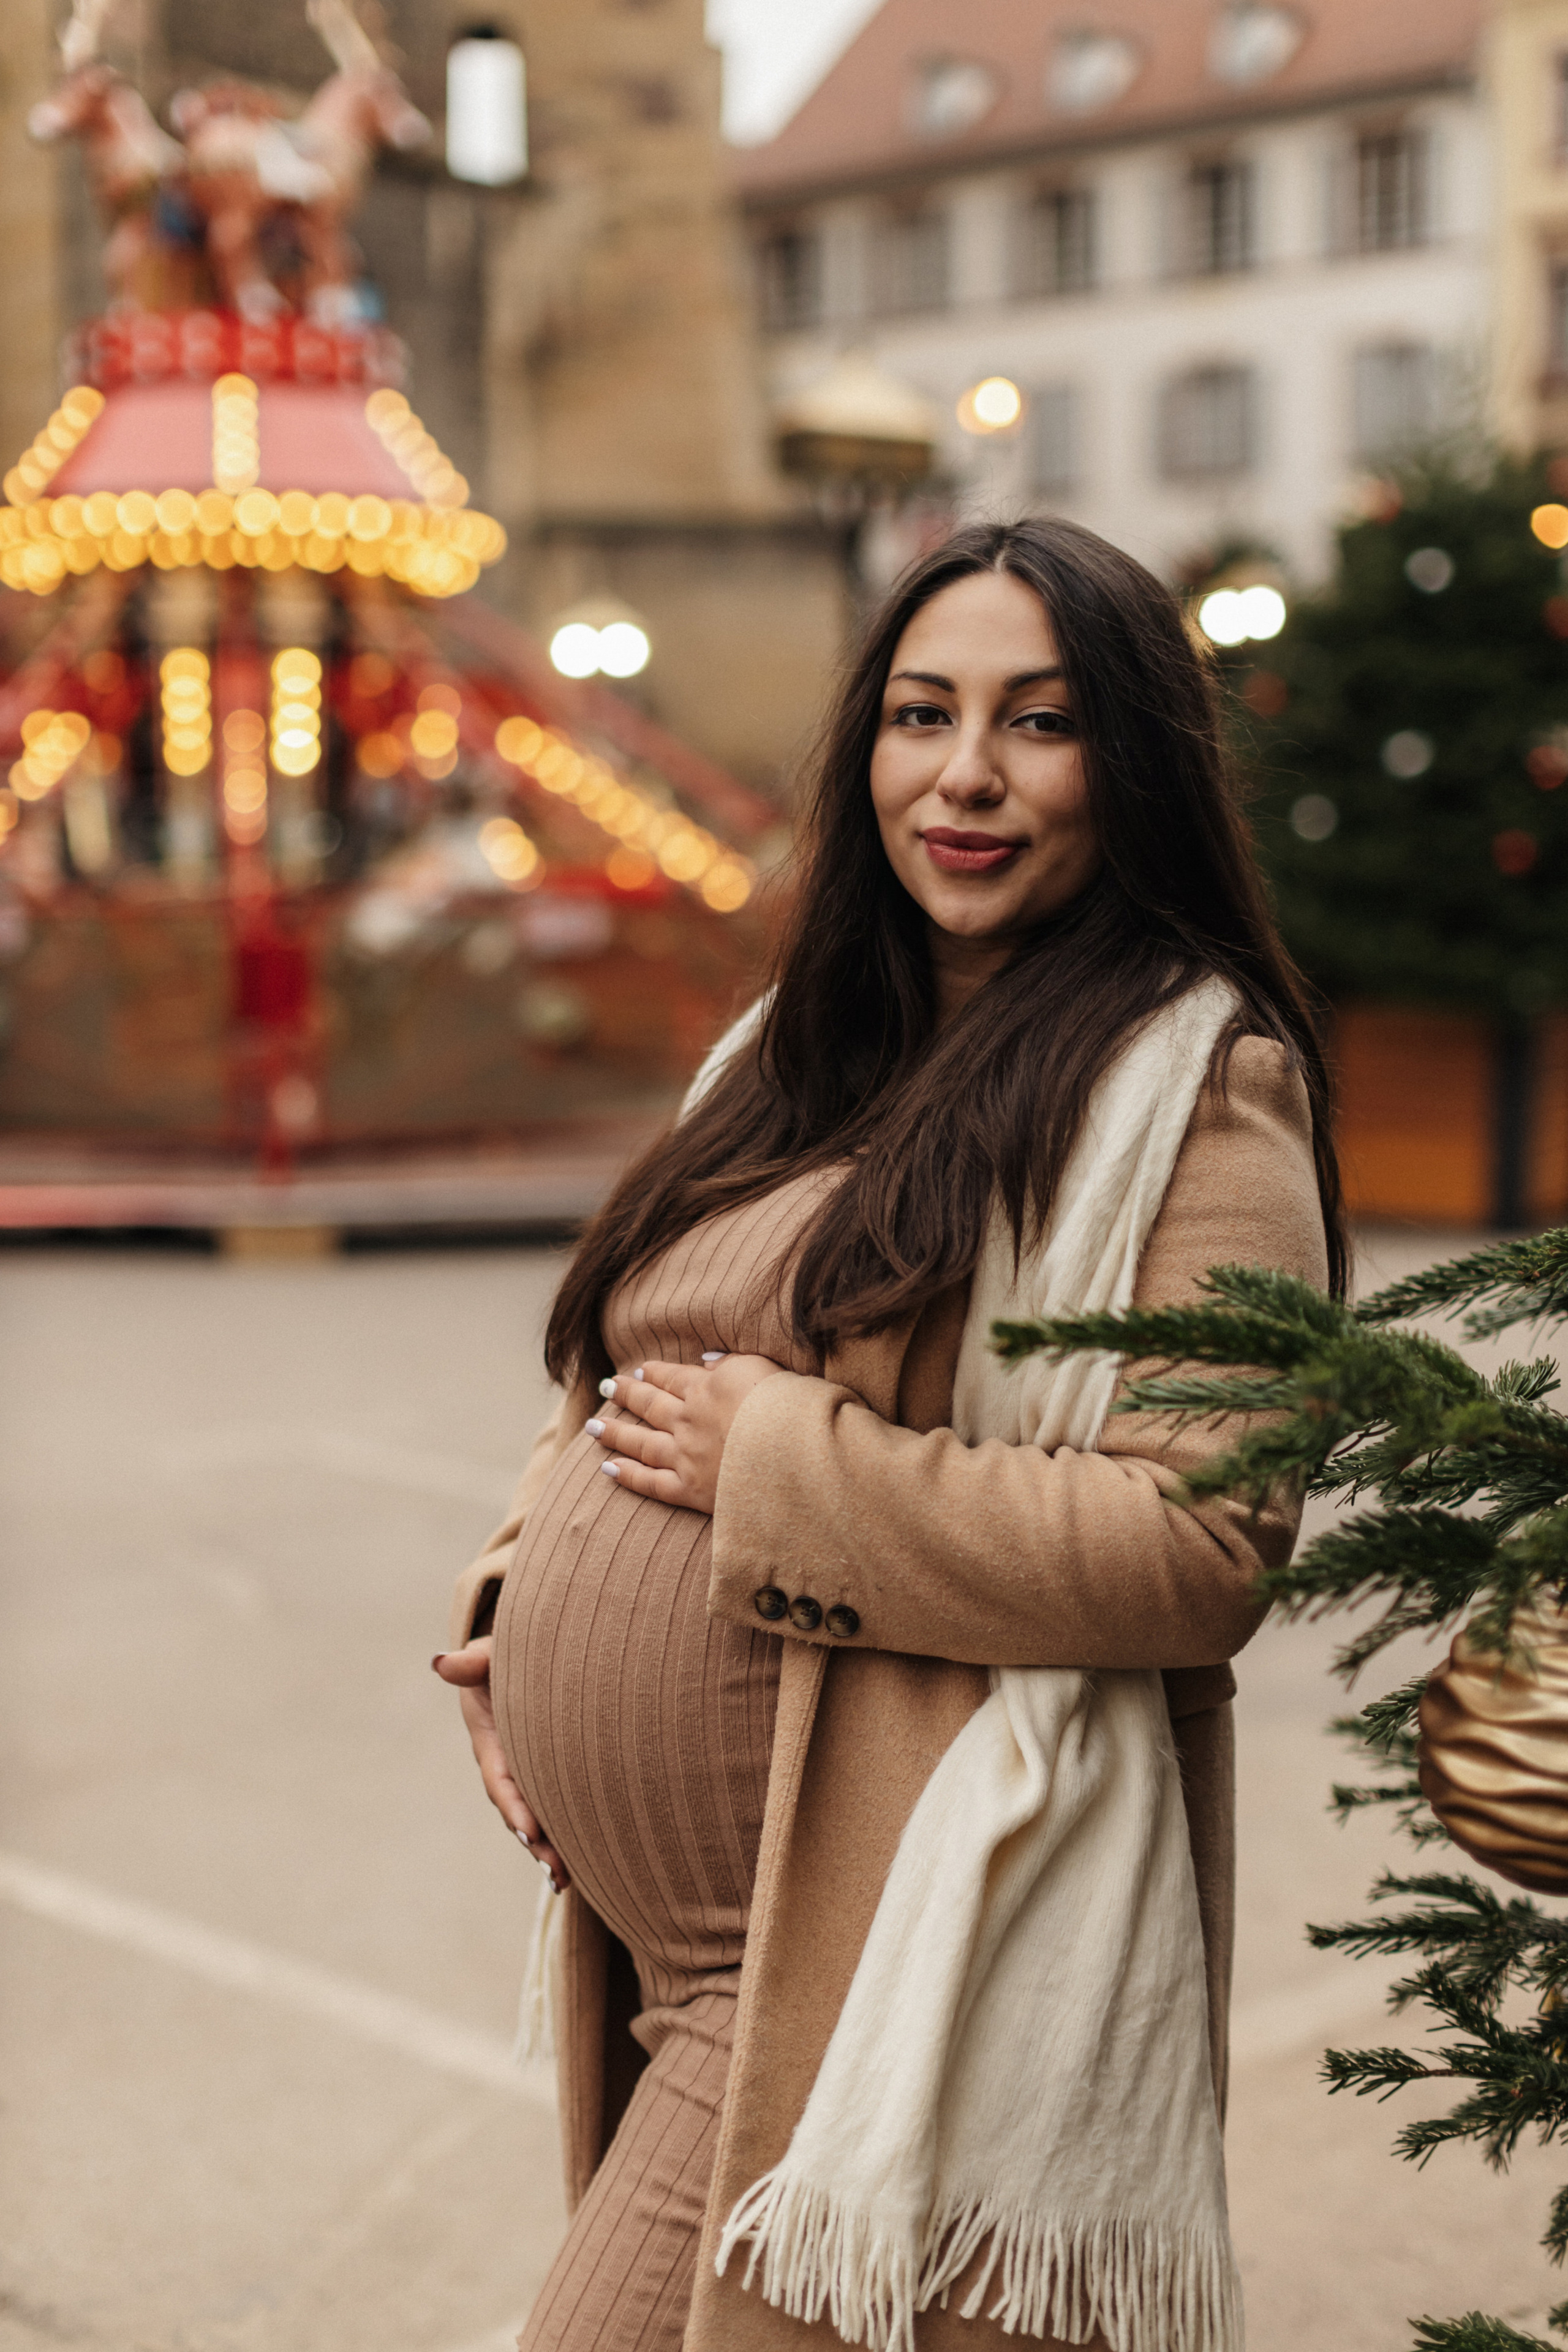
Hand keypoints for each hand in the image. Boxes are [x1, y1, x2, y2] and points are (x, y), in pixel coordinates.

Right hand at [432, 1639, 568, 1891]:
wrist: (519, 1663)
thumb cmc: (502, 1658)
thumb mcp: (488, 1656)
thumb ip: (473, 1661)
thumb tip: (441, 1662)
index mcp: (490, 1742)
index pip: (501, 1779)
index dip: (515, 1806)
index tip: (531, 1831)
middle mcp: (507, 1766)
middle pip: (519, 1811)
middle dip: (536, 1842)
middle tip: (556, 1870)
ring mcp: (527, 1775)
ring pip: (538, 1817)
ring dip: (550, 1849)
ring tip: (567, 1880)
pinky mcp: (549, 1778)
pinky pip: (556, 1808)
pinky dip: (567, 1835)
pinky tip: (585, 1864)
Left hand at [587, 1353, 785, 1514]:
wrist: (796, 1455)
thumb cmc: (789, 1407)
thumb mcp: (763, 1366)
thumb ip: (732, 1362)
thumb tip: (707, 1360)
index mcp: (707, 1388)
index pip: (673, 1377)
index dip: (654, 1373)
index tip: (638, 1371)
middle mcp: (689, 1420)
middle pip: (650, 1404)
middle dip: (626, 1394)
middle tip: (606, 1387)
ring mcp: (686, 1456)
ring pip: (641, 1442)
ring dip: (614, 1433)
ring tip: (593, 1426)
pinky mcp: (691, 1491)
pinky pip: (651, 1483)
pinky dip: (627, 1475)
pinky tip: (607, 1468)